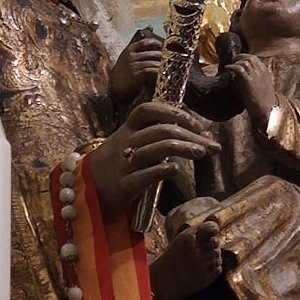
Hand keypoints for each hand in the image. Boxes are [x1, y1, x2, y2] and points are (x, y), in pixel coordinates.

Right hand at [89, 100, 215, 219]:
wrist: (87, 189)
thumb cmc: (119, 163)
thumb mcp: (133, 143)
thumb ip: (160, 136)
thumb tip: (201, 134)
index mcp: (128, 129)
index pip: (149, 110)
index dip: (175, 113)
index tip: (198, 125)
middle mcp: (125, 143)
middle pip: (159, 130)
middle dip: (190, 135)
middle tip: (212, 146)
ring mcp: (123, 164)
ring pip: (153, 150)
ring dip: (182, 149)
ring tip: (202, 154)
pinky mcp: (123, 186)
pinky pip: (143, 176)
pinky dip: (161, 170)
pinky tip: (176, 169)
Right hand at [109, 29, 163, 101]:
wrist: (115, 88)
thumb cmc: (123, 71)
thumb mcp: (128, 55)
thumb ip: (139, 43)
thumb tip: (150, 26)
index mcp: (129, 50)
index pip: (144, 42)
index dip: (155, 43)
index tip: (162, 45)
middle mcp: (130, 57)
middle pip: (151, 53)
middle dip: (162, 56)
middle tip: (171, 58)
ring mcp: (133, 66)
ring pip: (152, 62)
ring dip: (162, 65)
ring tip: (169, 67)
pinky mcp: (136, 75)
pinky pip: (150, 71)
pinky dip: (158, 72)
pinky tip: (162, 73)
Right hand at [150, 217, 223, 299]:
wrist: (161, 282)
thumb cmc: (169, 260)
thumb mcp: (178, 241)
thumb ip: (195, 232)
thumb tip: (214, 222)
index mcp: (187, 238)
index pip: (211, 228)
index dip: (213, 229)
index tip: (213, 230)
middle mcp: (196, 250)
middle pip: (216, 242)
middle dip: (212, 244)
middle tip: (204, 248)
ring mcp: (201, 265)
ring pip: (218, 256)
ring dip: (213, 257)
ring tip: (200, 260)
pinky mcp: (205, 278)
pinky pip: (218, 269)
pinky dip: (213, 268)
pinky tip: (203, 268)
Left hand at [226, 54, 278, 120]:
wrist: (266, 108)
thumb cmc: (263, 101)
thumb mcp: (262, 86)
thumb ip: (255, 79)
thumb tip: (242, 75)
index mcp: (265, 72)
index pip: (255, 59)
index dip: (246, 58)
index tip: (239, 60)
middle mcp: (261, 71)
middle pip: (250, 57)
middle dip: (241, 56)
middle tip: (233, 59)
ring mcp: (256, 75)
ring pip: (245, 61)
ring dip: (236, 61)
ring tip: (230, 64)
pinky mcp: (249, 80)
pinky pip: (240, 68)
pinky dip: (232, 66)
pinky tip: (227, 68)